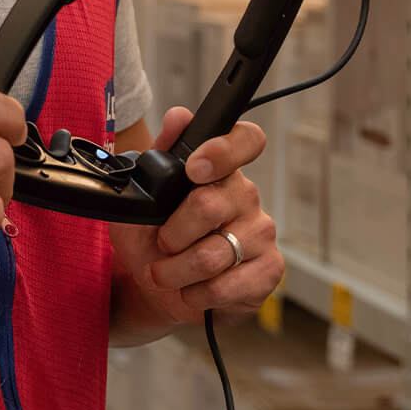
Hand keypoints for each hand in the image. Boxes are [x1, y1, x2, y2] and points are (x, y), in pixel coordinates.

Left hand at [110, 106, 281, 330]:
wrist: (155, 286)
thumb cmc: (152, 234)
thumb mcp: (143, 194)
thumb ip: (161, 153)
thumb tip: (179, 116)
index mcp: (222, 168)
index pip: (246, 140)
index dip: (223, 151)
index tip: (194, 170)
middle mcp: (246, 196)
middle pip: (210, 205)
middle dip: (171, 233)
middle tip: (160, 244)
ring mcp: (261, 233)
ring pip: (214, 253)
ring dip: (176, 271)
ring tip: (164, 273)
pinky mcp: (268, 270)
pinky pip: (229, 285)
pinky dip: (198, 293)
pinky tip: (191, 290)